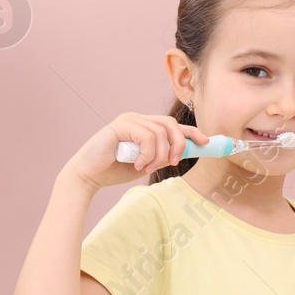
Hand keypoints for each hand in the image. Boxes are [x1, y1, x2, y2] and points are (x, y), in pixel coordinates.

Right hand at [62, 112, 209, 190]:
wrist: (88, 175)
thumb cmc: (114, 169)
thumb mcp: (145, 163)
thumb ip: (161, 156)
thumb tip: (182, 153)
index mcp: (144, 126)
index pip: (173, 125)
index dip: (191, 132)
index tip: (205, 142)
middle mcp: (138, 119)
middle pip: (171, 125)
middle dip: (178, 144)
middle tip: (173, 162)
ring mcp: (129, 120)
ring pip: (161, 133)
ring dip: (159, 155)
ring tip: (147, 167)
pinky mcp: (121, 125)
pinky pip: (147, 136)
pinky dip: (147, 153)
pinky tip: (138, 164)